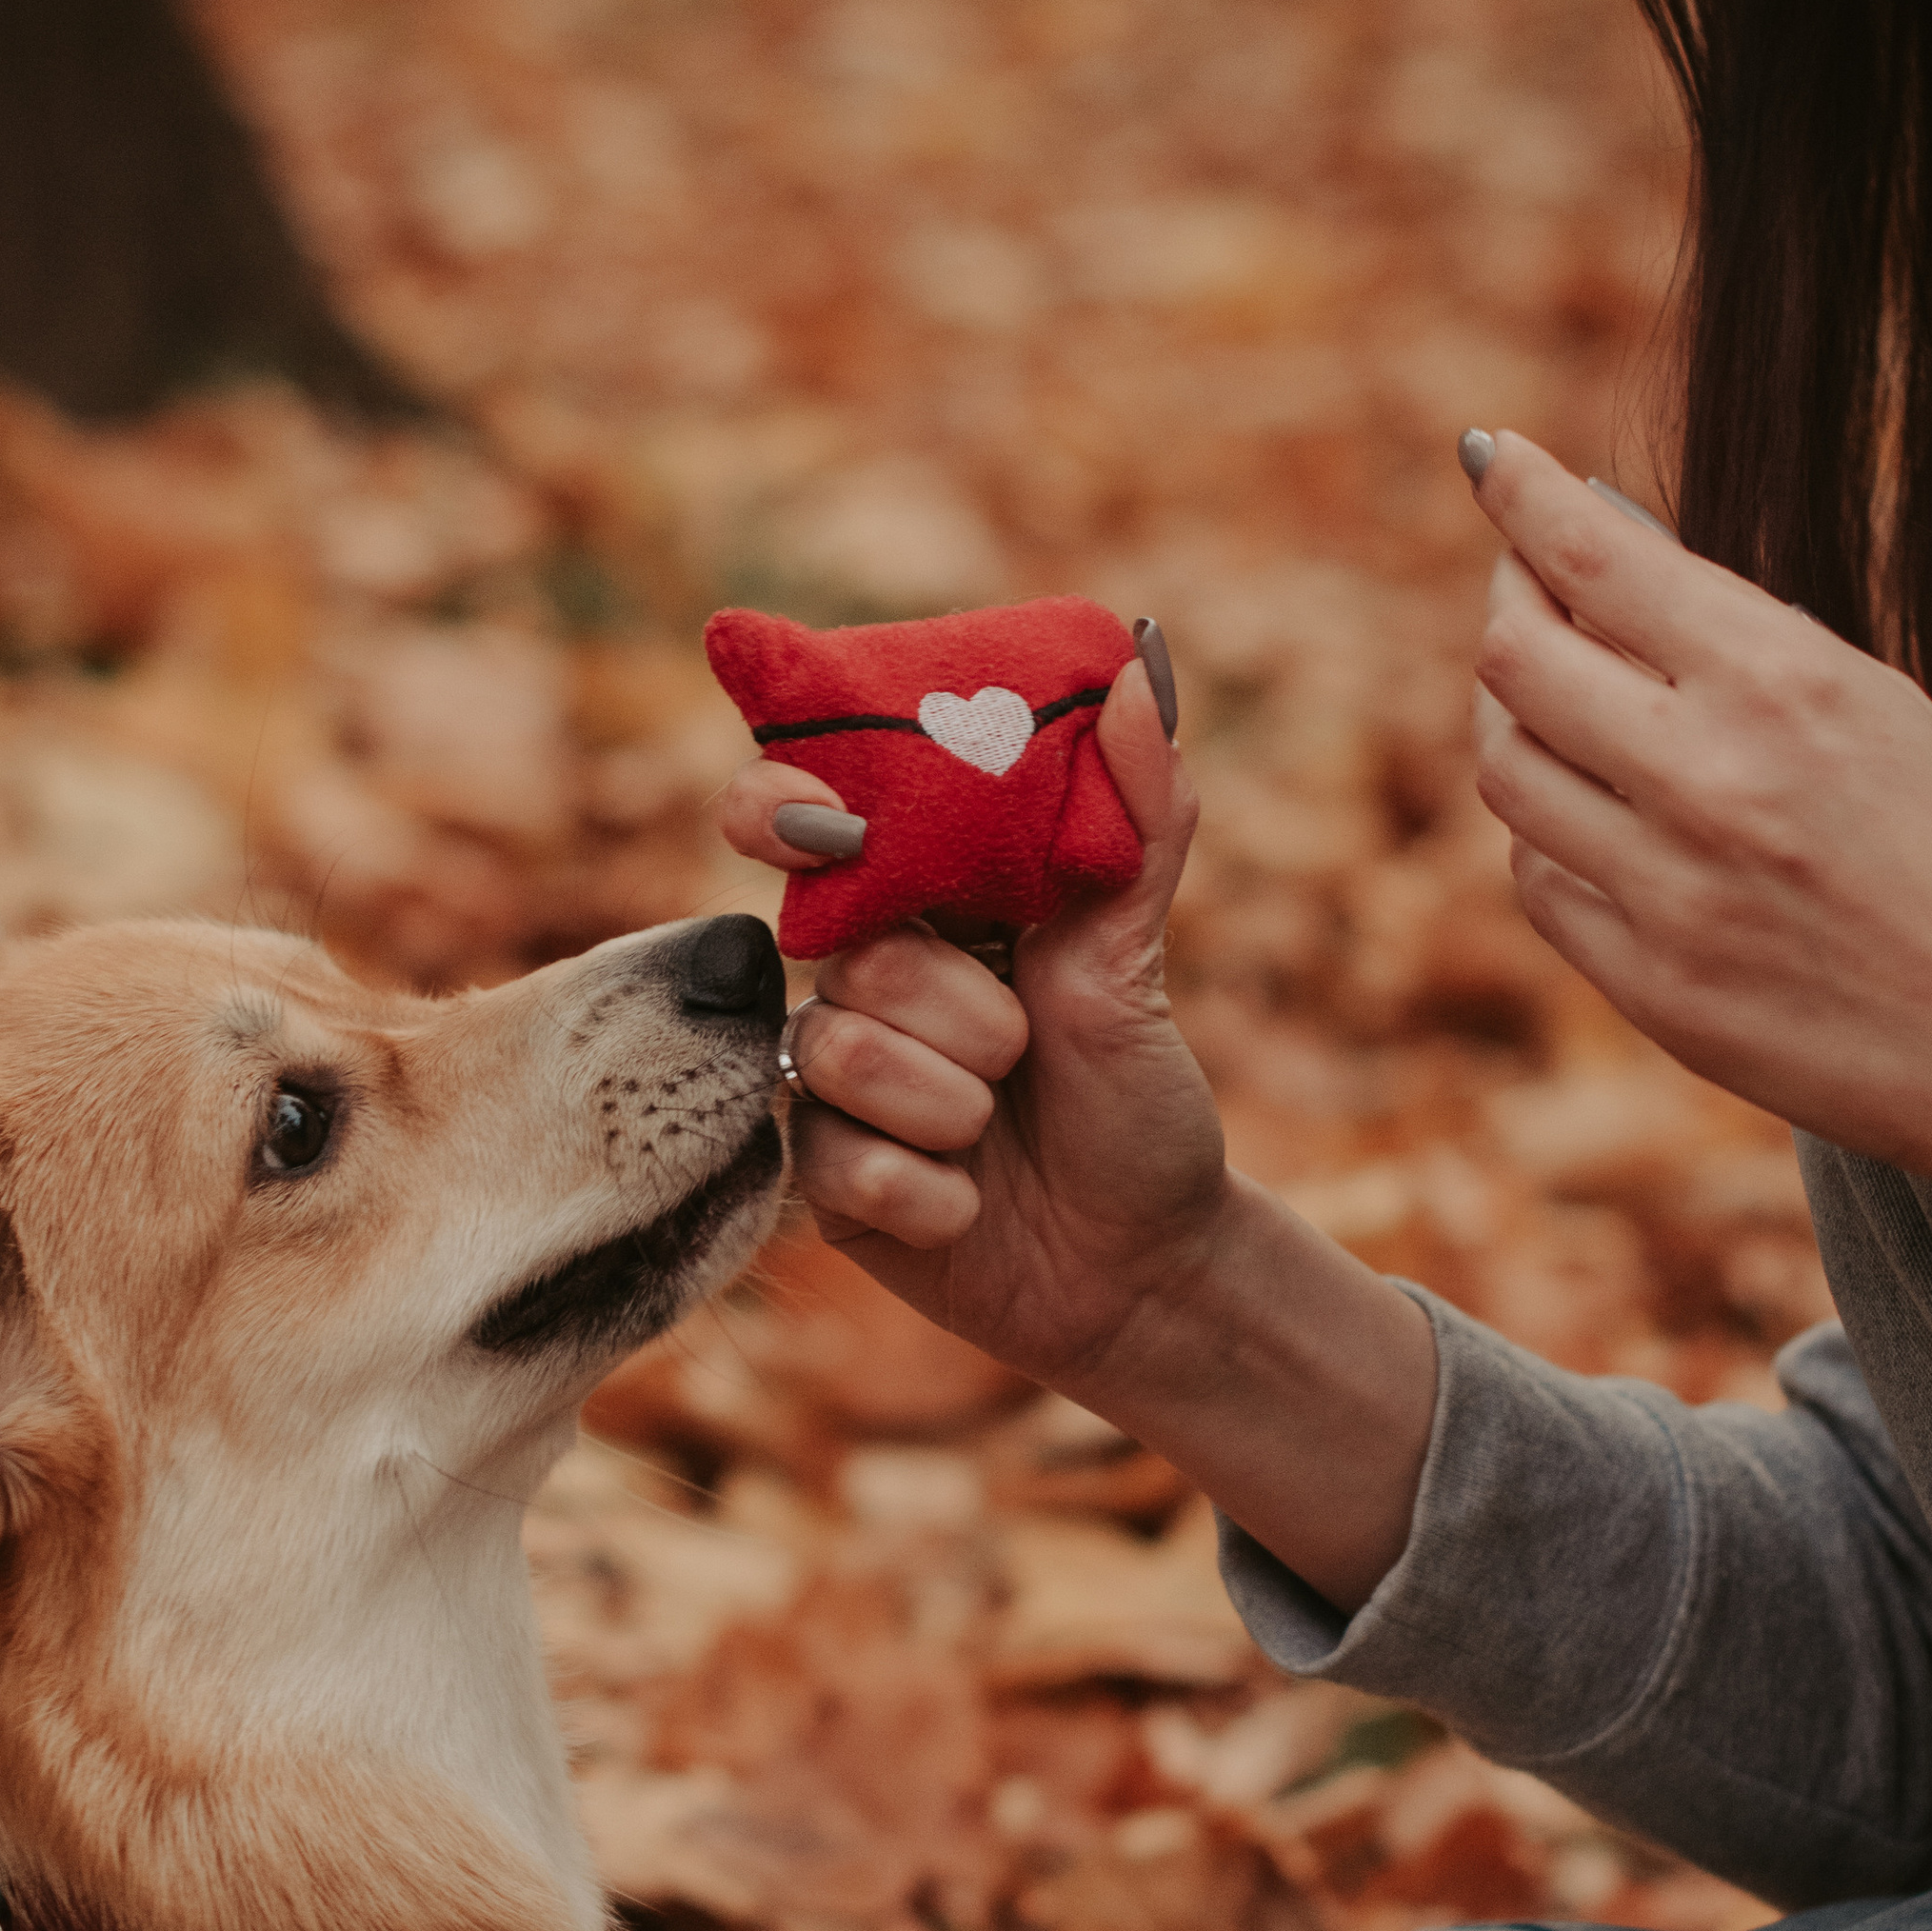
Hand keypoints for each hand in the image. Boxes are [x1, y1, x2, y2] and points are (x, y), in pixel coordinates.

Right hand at [719, 658, 1437, 1608]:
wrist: (1145, 1266)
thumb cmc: (1138, 1106)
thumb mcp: (1137, 959)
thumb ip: (1138, 817)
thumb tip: (1137, 664)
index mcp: (921, 907)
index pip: (813, 819)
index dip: (786, 802)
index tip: (814, 817)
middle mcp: (859, 981)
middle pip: (843, 947)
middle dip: (949, 1002)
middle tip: (1014, 1047)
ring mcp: (827, 1081)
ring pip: (836, 1049)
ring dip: (950, 1101)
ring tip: (997, 1129)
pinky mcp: (816, 1178)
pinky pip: (835, 1157)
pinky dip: (928, 1190)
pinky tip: (968, 1207)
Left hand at [1467, 432, 1931, 1225]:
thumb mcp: (1872, 706)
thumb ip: (1733, 640)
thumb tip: (1595, 553)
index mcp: (1785, 683)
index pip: (1597, 560)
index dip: (1521, 497)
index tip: (1488, 459)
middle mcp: (1710, 779)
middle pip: (1515, 660)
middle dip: (1509, 607)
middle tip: (1525, 589)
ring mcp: (1667, 890)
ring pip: (1507, 771)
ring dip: (1514, 722)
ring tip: (1556, 703)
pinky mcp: (1645, 983)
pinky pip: (1537, 881)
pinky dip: (1548, 836)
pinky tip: (1595, 819)